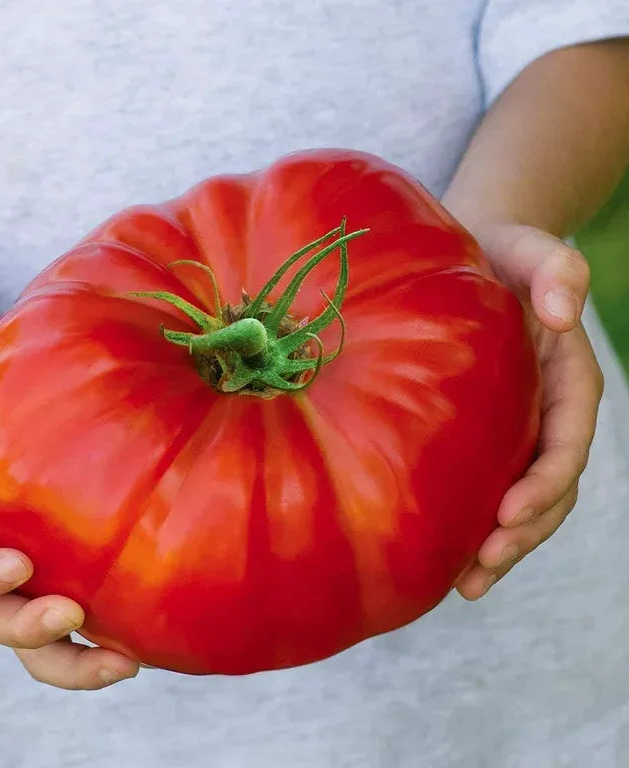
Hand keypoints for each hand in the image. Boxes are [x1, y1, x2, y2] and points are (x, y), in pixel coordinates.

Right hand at [0, 365, 138, 687]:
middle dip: (27, 629)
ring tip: (124, 662)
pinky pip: (78, 619)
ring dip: (75, 659)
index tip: (17, 564)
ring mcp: (20, 580)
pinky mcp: (60, 576)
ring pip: (36, 641)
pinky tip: (146, 640)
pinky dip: (106, 637)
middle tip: (70, 615)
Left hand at [454, 223, 603, 599]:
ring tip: (464, 584)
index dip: (546, 482)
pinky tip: (441, 555)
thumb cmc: (499, 252)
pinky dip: (472, 524)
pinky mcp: (483, 435)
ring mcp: (517, 429)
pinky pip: (486, 487)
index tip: (508, 512)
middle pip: (549, 488)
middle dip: (521, 534)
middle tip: (479, 570)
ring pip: (521, 501)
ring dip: (499, 546)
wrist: (472, 256)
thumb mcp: (529, 249)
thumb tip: (564, 311)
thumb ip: (556, 269)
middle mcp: (546, 413)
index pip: (567, 442)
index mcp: (566, 379)